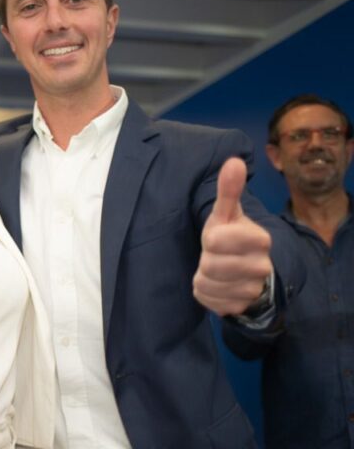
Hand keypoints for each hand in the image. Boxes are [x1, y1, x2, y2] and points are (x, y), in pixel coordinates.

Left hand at [193, 157, 272, 316]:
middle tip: (215, 255)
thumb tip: (234, 160)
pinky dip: (206, 292)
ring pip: (209, 284)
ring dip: (204, 276)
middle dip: (206, 258)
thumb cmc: (231, 236)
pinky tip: (217, 285)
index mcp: (260, 239)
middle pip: (210, 265)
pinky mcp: (239, 307)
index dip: (211, 239)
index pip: (215, 240)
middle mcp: (262, 266)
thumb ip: (229, 190)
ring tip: (216, 269)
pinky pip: (209, 301)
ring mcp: (252, 290)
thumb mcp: (227, 213)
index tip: (218, 237)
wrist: (245, 270)